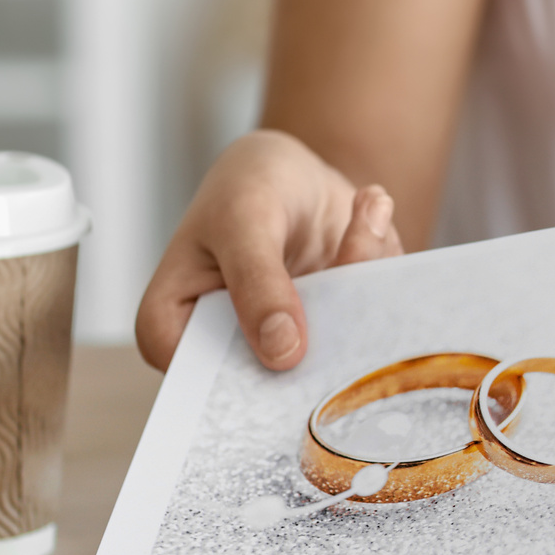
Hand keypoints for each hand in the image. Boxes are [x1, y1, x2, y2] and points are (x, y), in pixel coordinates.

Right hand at [135, 130, 404, 371]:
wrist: (295, 170)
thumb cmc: (245, 187)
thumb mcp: (242, 221)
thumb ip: (258, 283)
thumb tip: (282, 352)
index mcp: (175, 328)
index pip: (202, 383)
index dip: (250, 383)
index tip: (297, 352)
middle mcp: (232, 349)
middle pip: (280, 384)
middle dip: (329, 338)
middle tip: (355, 276)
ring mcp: (288, 343)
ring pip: (340, 349)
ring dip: (364, 275)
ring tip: (364, 210)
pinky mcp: (335, 330)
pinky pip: (373, 317)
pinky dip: (379, 262)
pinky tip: (368, 210)